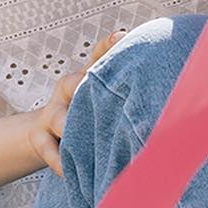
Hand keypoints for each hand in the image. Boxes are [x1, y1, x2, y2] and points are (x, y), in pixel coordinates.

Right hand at [24, 33, 123, 176]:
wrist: (44, 133)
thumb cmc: (84, 115)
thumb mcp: (100, 98)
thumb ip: (125, 89)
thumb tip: (168, 82)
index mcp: (85, 79)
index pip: (98, 56)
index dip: (108, 46)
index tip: (121, 36)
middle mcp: (67, 91)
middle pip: (72, 83)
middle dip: (82, 86)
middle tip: (92, 87)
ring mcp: (52, 114)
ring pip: (59, 118)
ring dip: (70, 128)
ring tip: (80, 136)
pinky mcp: (40, 137)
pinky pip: (48, 148)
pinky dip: (60, 160)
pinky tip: (71, 171)